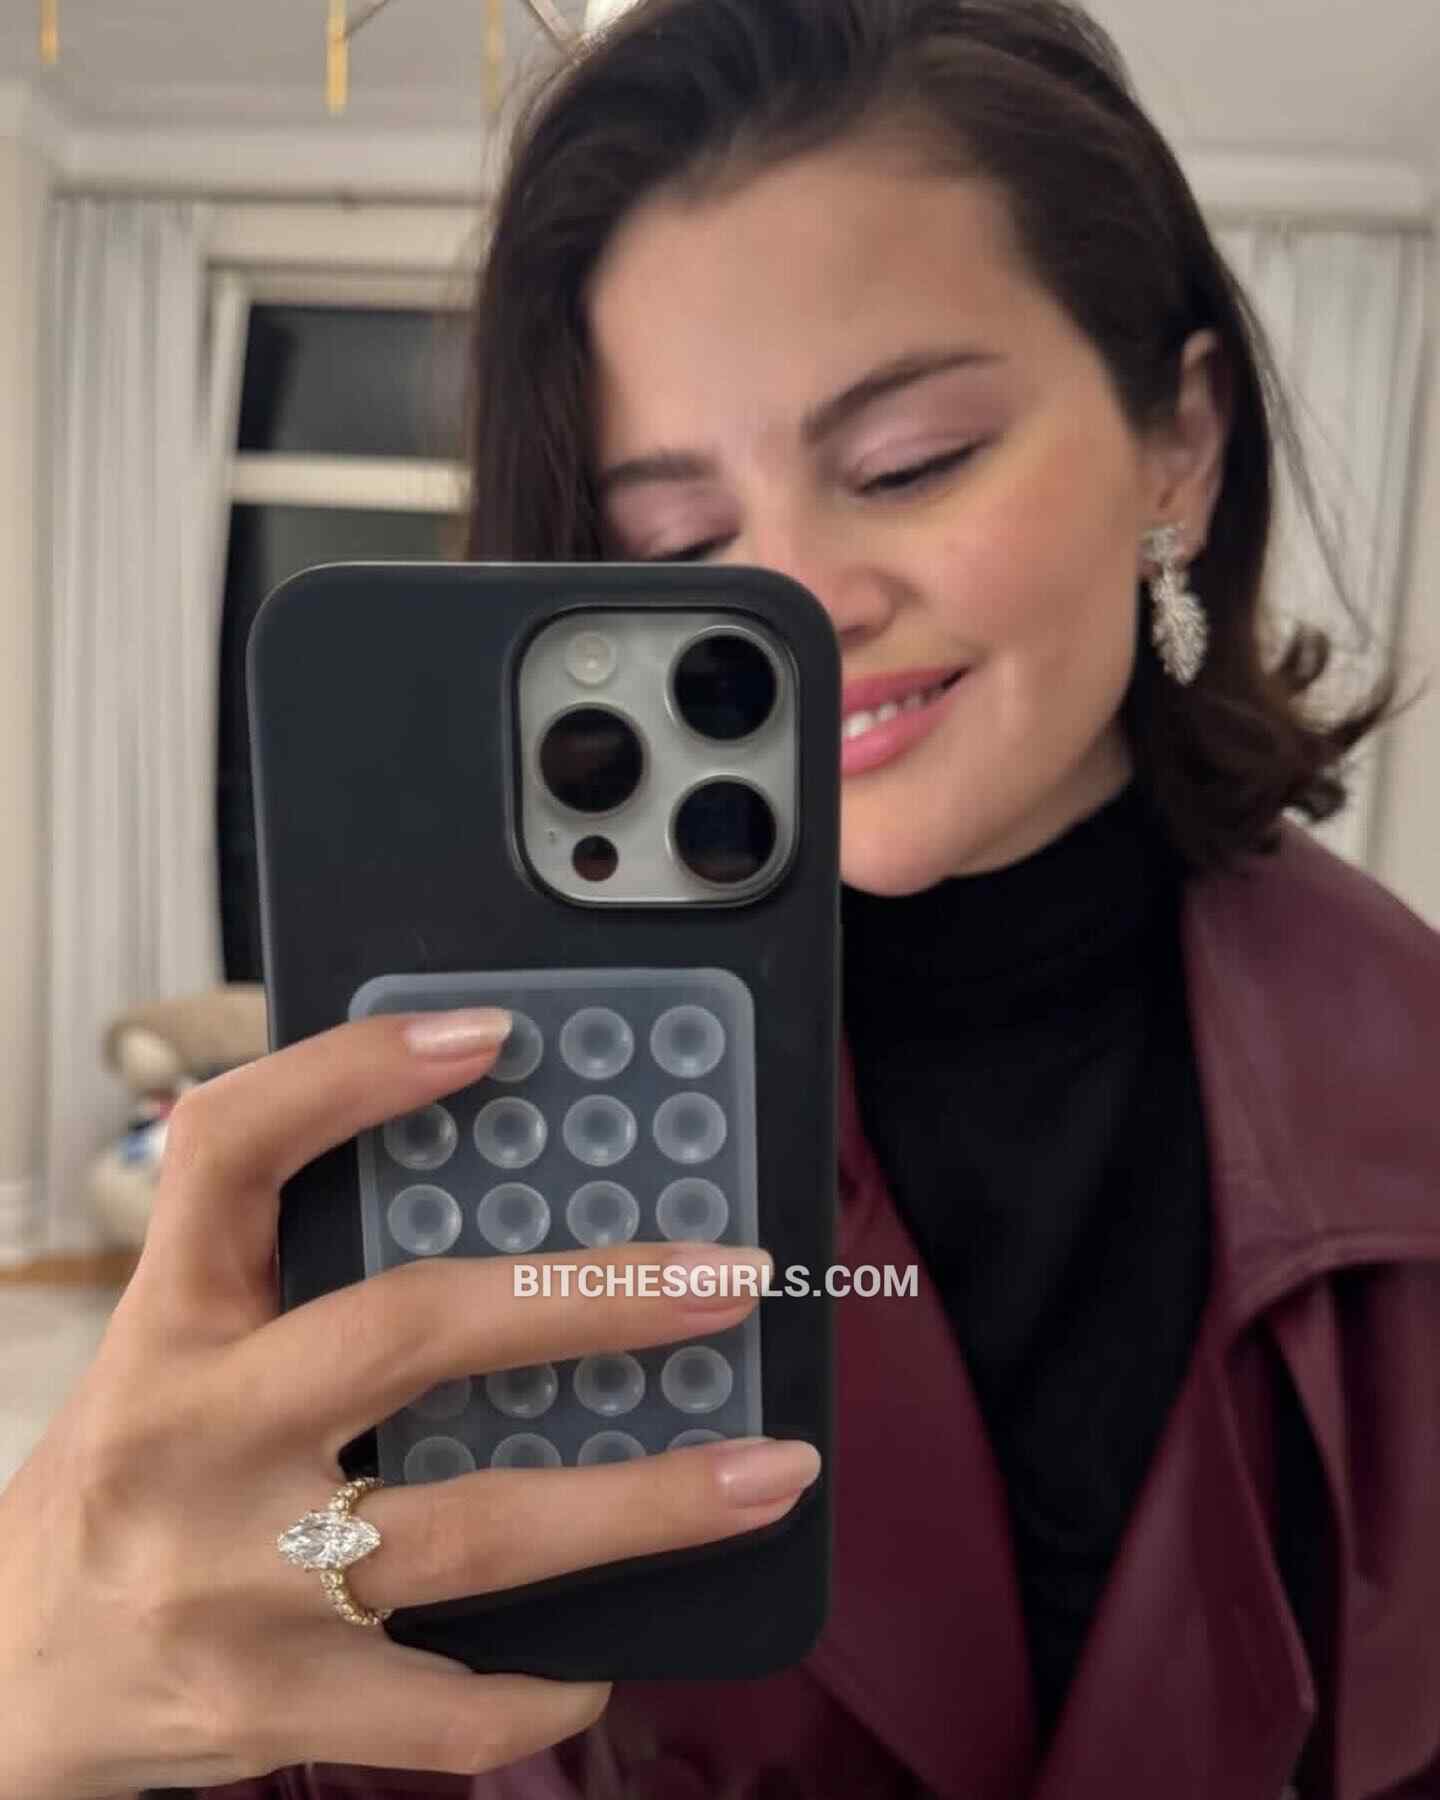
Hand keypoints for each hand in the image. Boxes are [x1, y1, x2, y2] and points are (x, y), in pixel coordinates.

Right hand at [0, 1010, 818, 1798]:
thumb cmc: (121, 1485)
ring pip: (473, 1530)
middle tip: (733, 1276)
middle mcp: (193, 1440)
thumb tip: (486, 1198)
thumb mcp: (167, 1357)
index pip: (234, 1152)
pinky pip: (445, 1705)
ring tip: (770, 1468)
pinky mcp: (266, 1707)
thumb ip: (288, 1280)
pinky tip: (612, 1650)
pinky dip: (543, 1686)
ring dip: (644, 1503)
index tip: (491, 1037)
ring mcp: (229, 1583)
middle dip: (591, 1295)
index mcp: (167, 1326)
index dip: (353, 1075)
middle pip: (409, 1330)